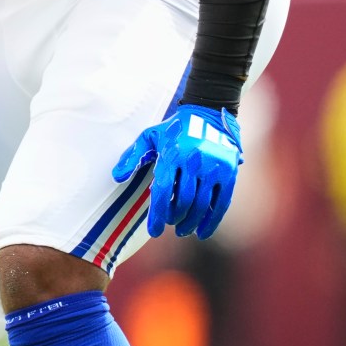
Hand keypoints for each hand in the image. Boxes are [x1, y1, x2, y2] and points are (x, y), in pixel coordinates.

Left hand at [112, 103, 241, 239]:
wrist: (209, 113)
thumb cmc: (174, 129)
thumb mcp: (149, 136)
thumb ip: (132, 156)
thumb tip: (116, 177)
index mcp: (172, 154)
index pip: (162, 191)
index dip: (157, 215)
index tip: (154, 232)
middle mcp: (194, 161)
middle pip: (183, 201)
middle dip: (175, 219)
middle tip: (170, 226)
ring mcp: (214, 167)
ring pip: (201, 204)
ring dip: (191, 222)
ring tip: (183, 231)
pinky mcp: (229, 172)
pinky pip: (221, 202)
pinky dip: (212, 220)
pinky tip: (202, 232)